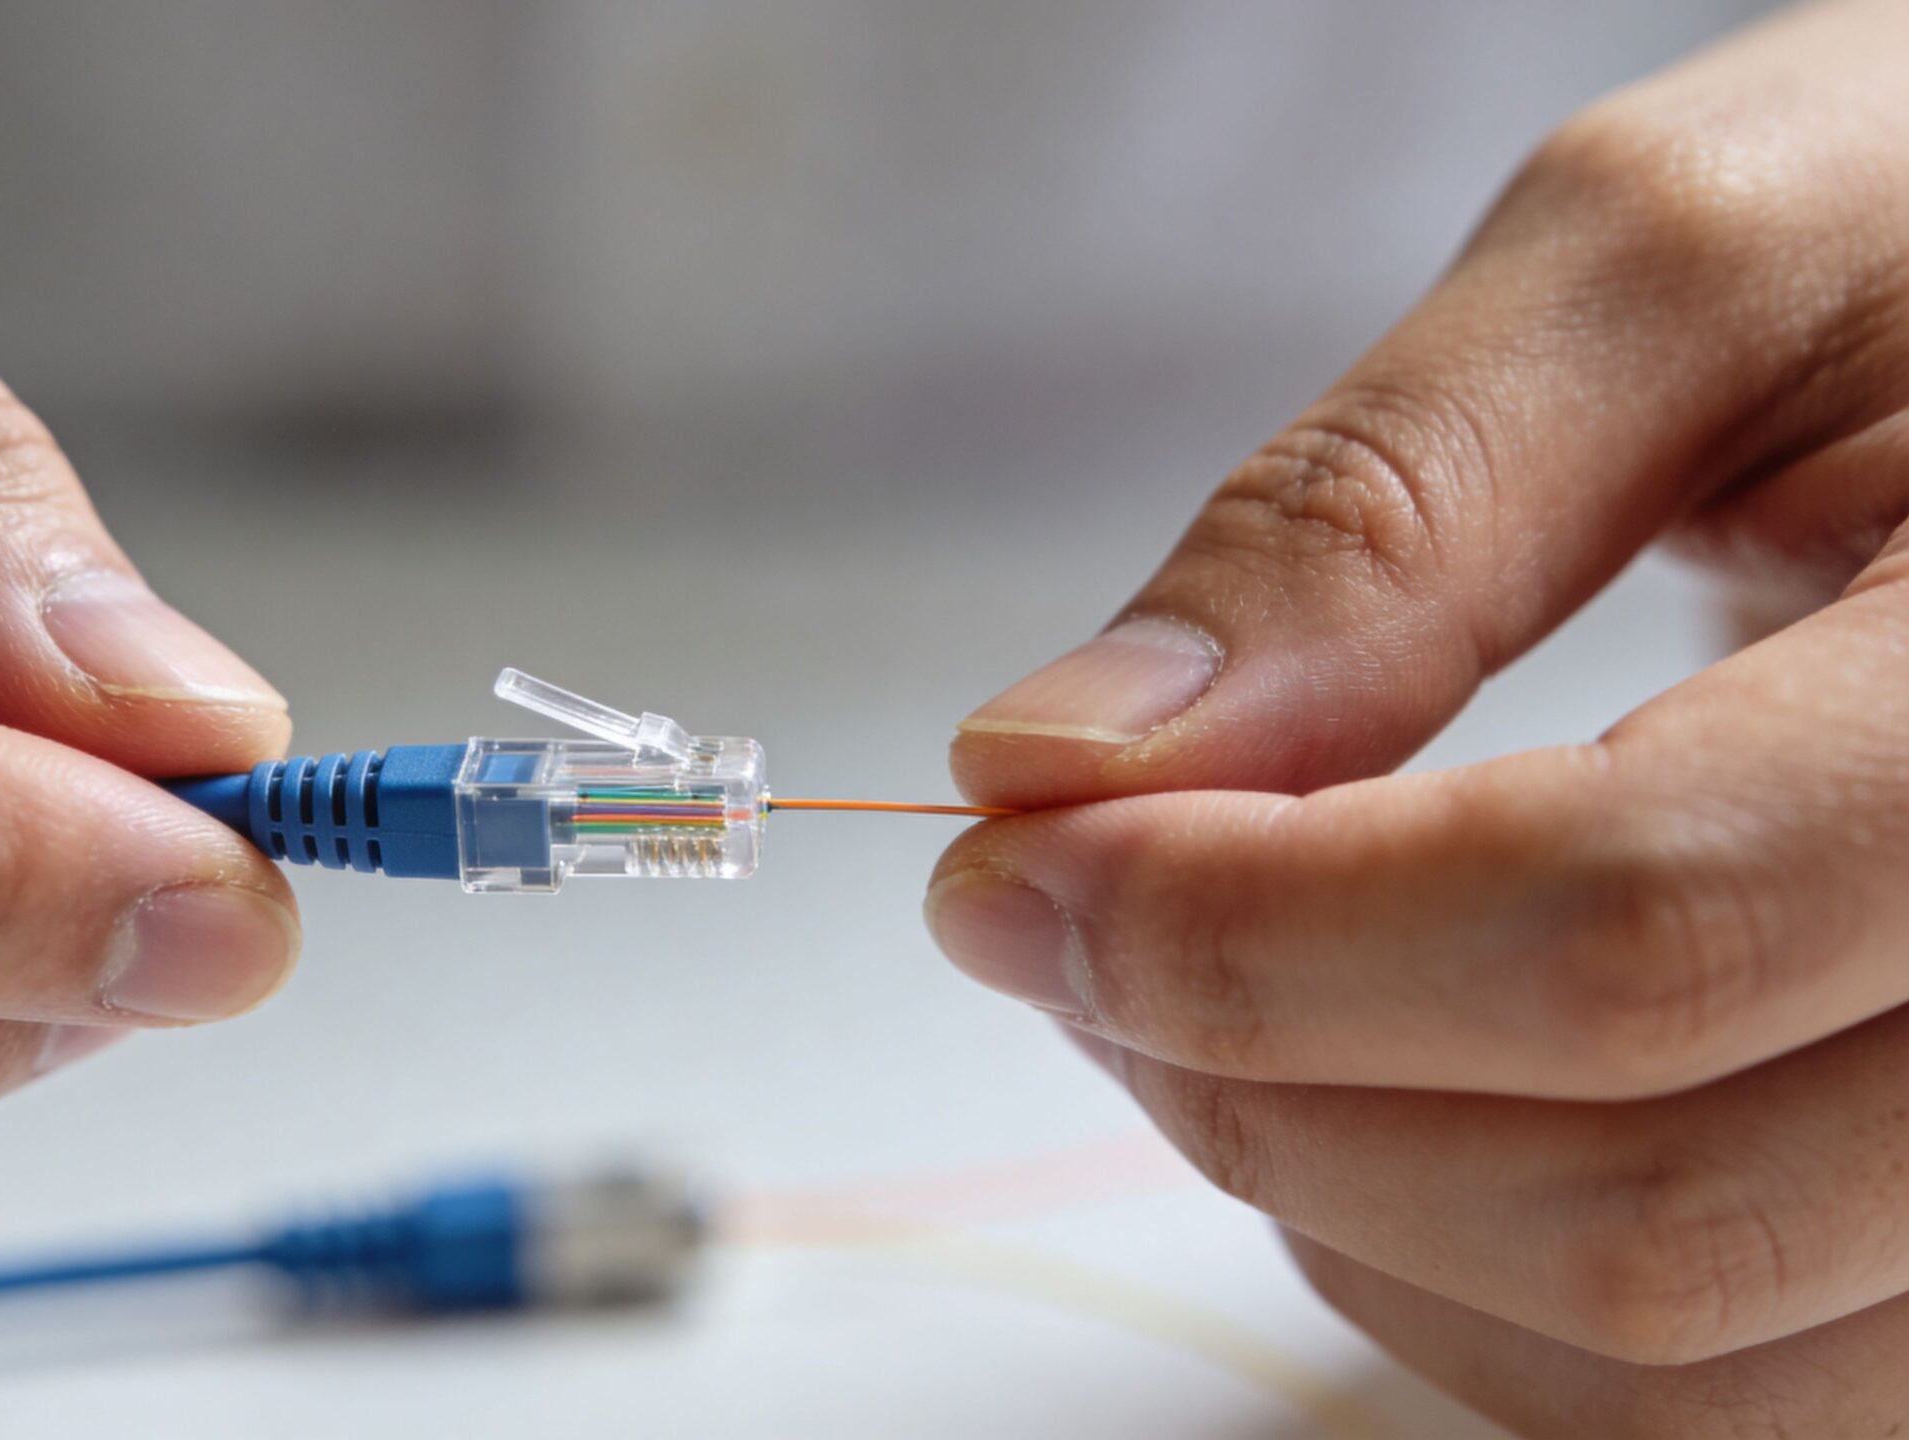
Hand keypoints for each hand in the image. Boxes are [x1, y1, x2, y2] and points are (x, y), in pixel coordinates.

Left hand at [927, 4, 1908, 1433]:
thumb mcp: (1689, 266)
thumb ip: (1376, 513)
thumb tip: (1063, 766)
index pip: (1630, 930)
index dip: (1253, 933)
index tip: (1017, 855)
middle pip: (1642, 1214)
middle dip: (1254, 1071)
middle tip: (1068, 913)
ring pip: (1670, 1367)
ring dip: (1336, 1196)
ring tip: (1209, 976)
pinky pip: (1716, 1402)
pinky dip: (1460, 1277)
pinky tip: (1372, 1079)